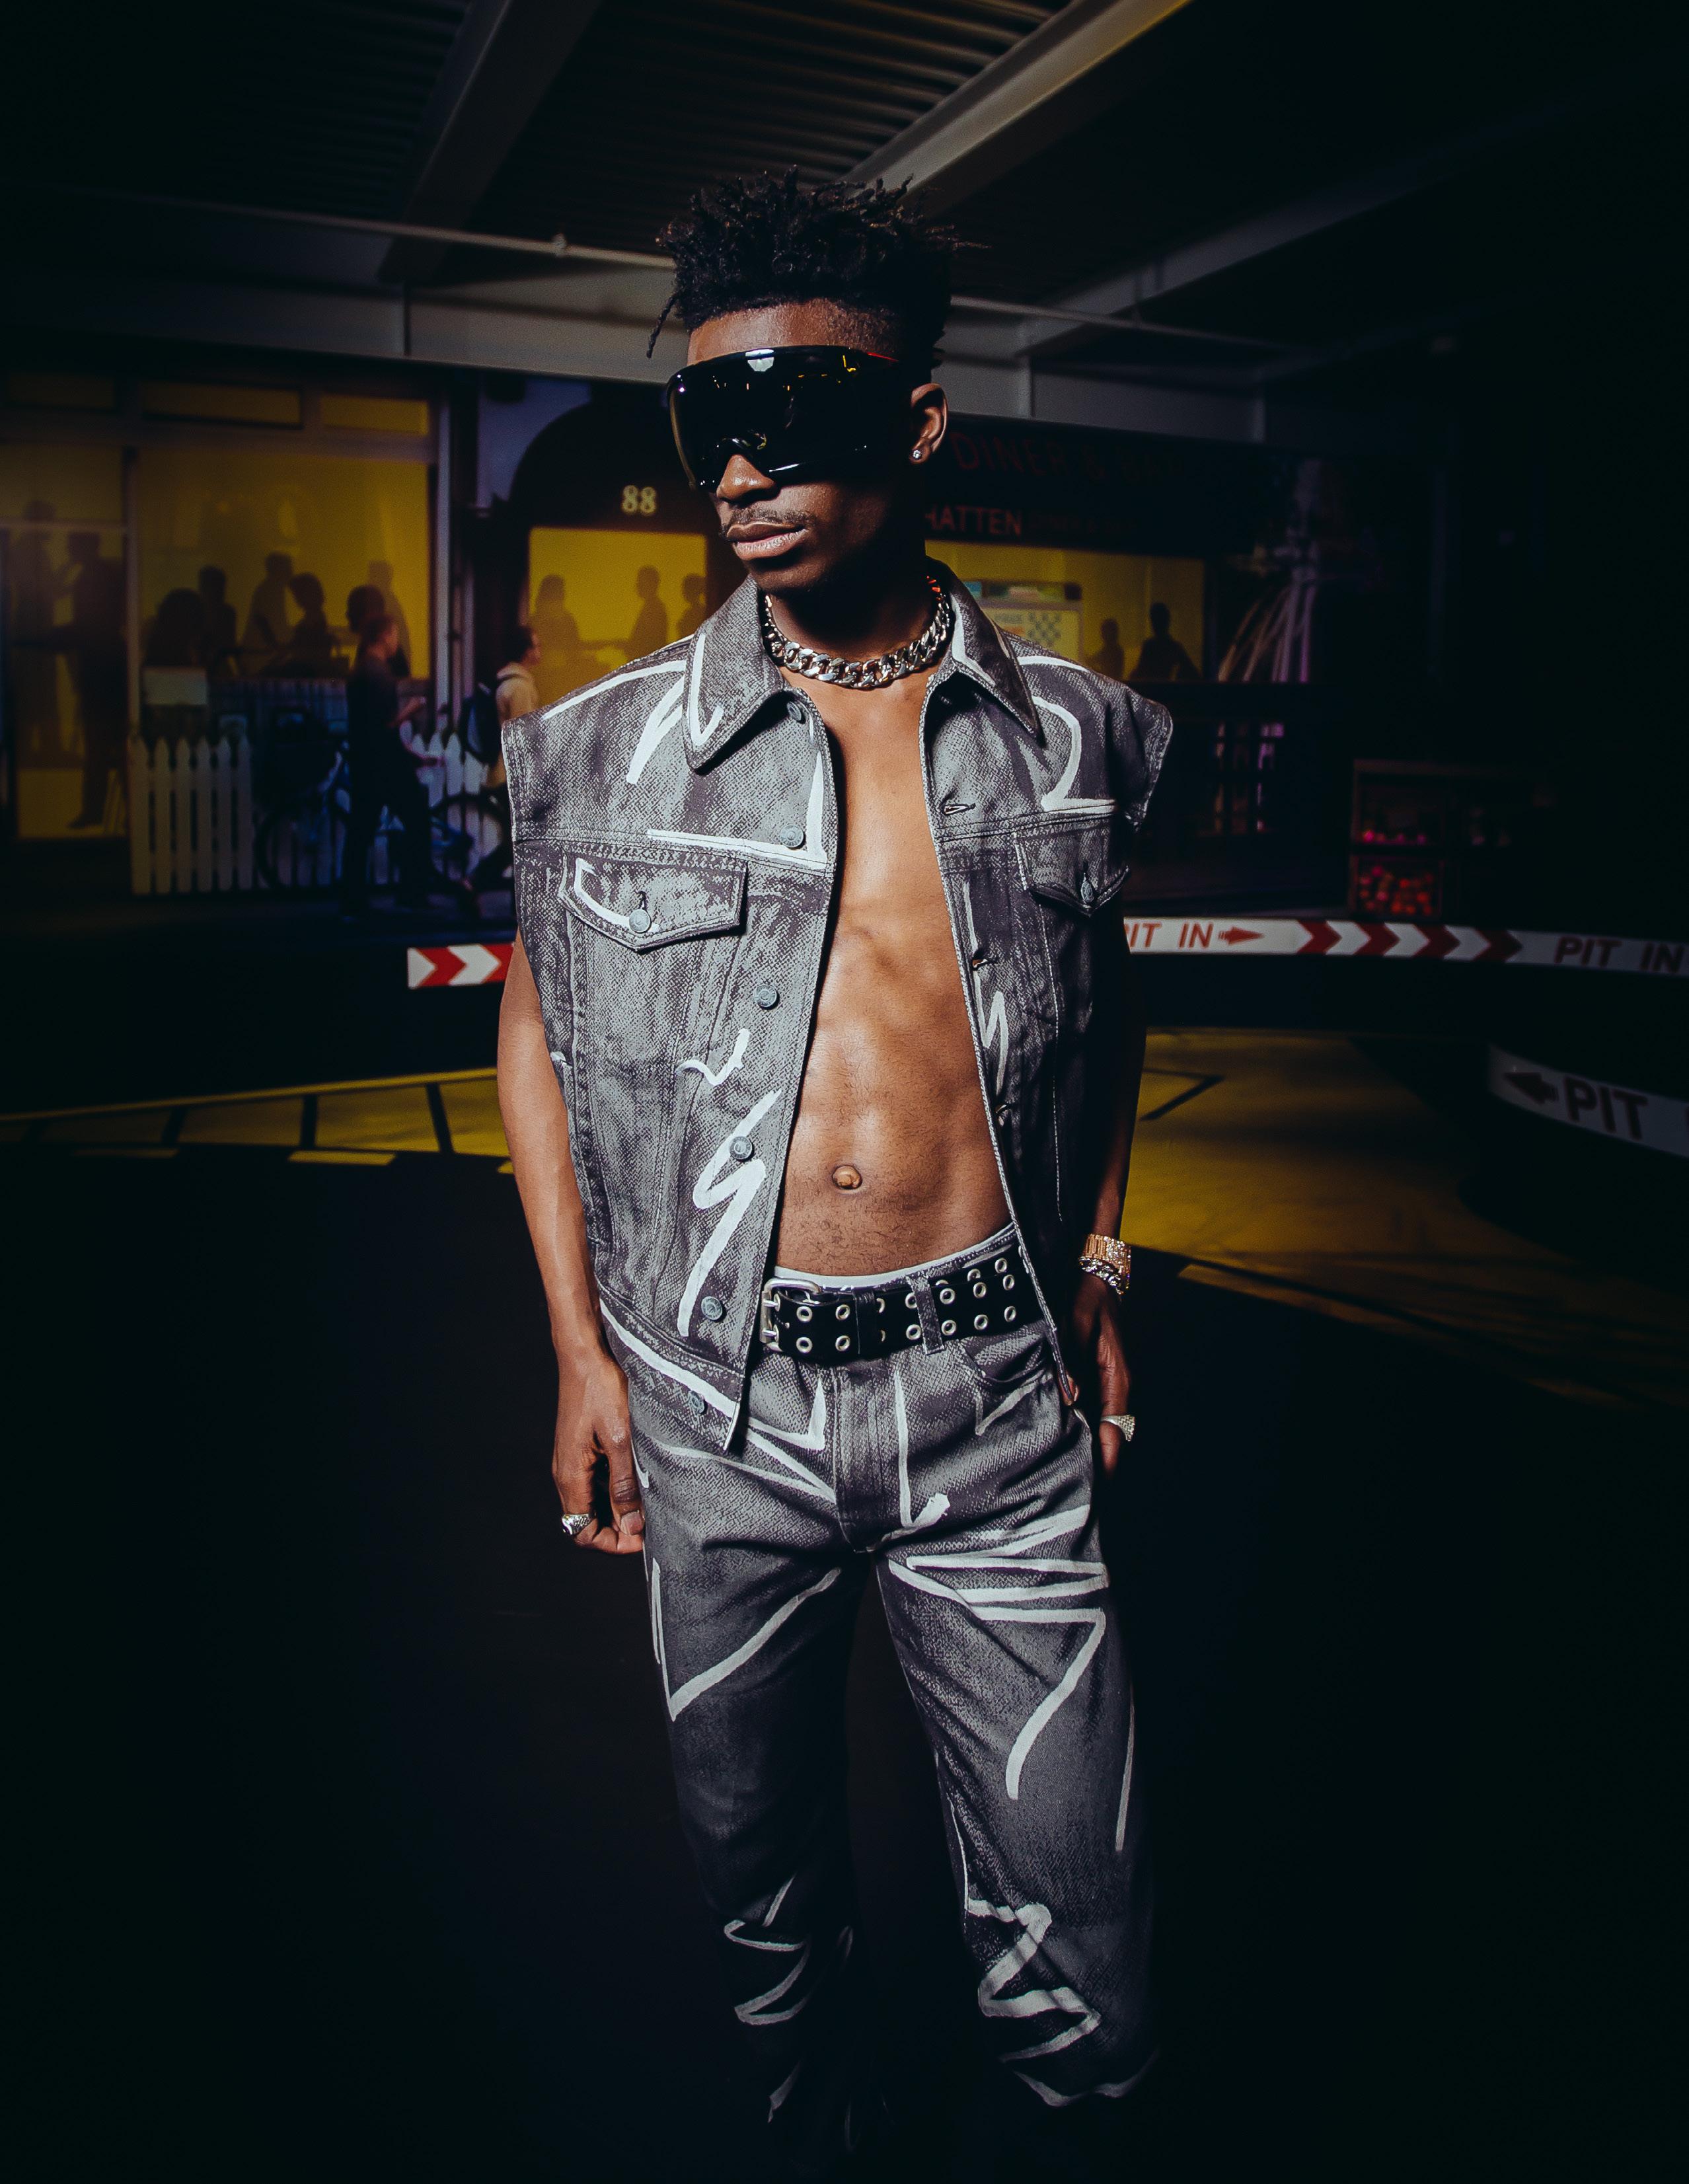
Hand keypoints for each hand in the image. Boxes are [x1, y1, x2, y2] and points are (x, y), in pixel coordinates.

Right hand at [554, 1339, 643, 1552]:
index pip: (583, 1532)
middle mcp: (565, 1474)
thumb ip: (624, 1485)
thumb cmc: (601, 1390)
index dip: (613, 1542)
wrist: (584, 1354)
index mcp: (570, 1476)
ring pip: (593, 1502)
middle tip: (652, 1521)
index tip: (643, 1536)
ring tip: (650, 1501)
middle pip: (588, 1522)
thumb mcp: (620, 1440)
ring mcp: (572, 1462)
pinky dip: (616, 1489)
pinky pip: (596, 1482)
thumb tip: (631, 1525)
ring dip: (619, 1509)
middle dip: (619, 1529)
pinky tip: (639, 1477)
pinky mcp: (580, 1450)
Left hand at [1065, 1273, 1133, 1477]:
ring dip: (1089, 1450)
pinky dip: (1080, 1432)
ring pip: (1101, 1426)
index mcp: (1118, 1376)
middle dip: (1098, 1464)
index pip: (1116, 1426)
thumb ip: (1071, 1357)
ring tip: (1067, 1479)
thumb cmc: (1088, 1297)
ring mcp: (1107, 1384)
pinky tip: (1060, 1445)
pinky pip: (1091, 1413)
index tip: (1100, 1483)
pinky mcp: (1095, 1380)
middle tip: (1078, 1494)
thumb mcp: (1077, 1322)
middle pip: (1110, 1434)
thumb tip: (1068, 1396)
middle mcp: (1116, 1386)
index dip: (1109, 1456)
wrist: (1096, 1276)